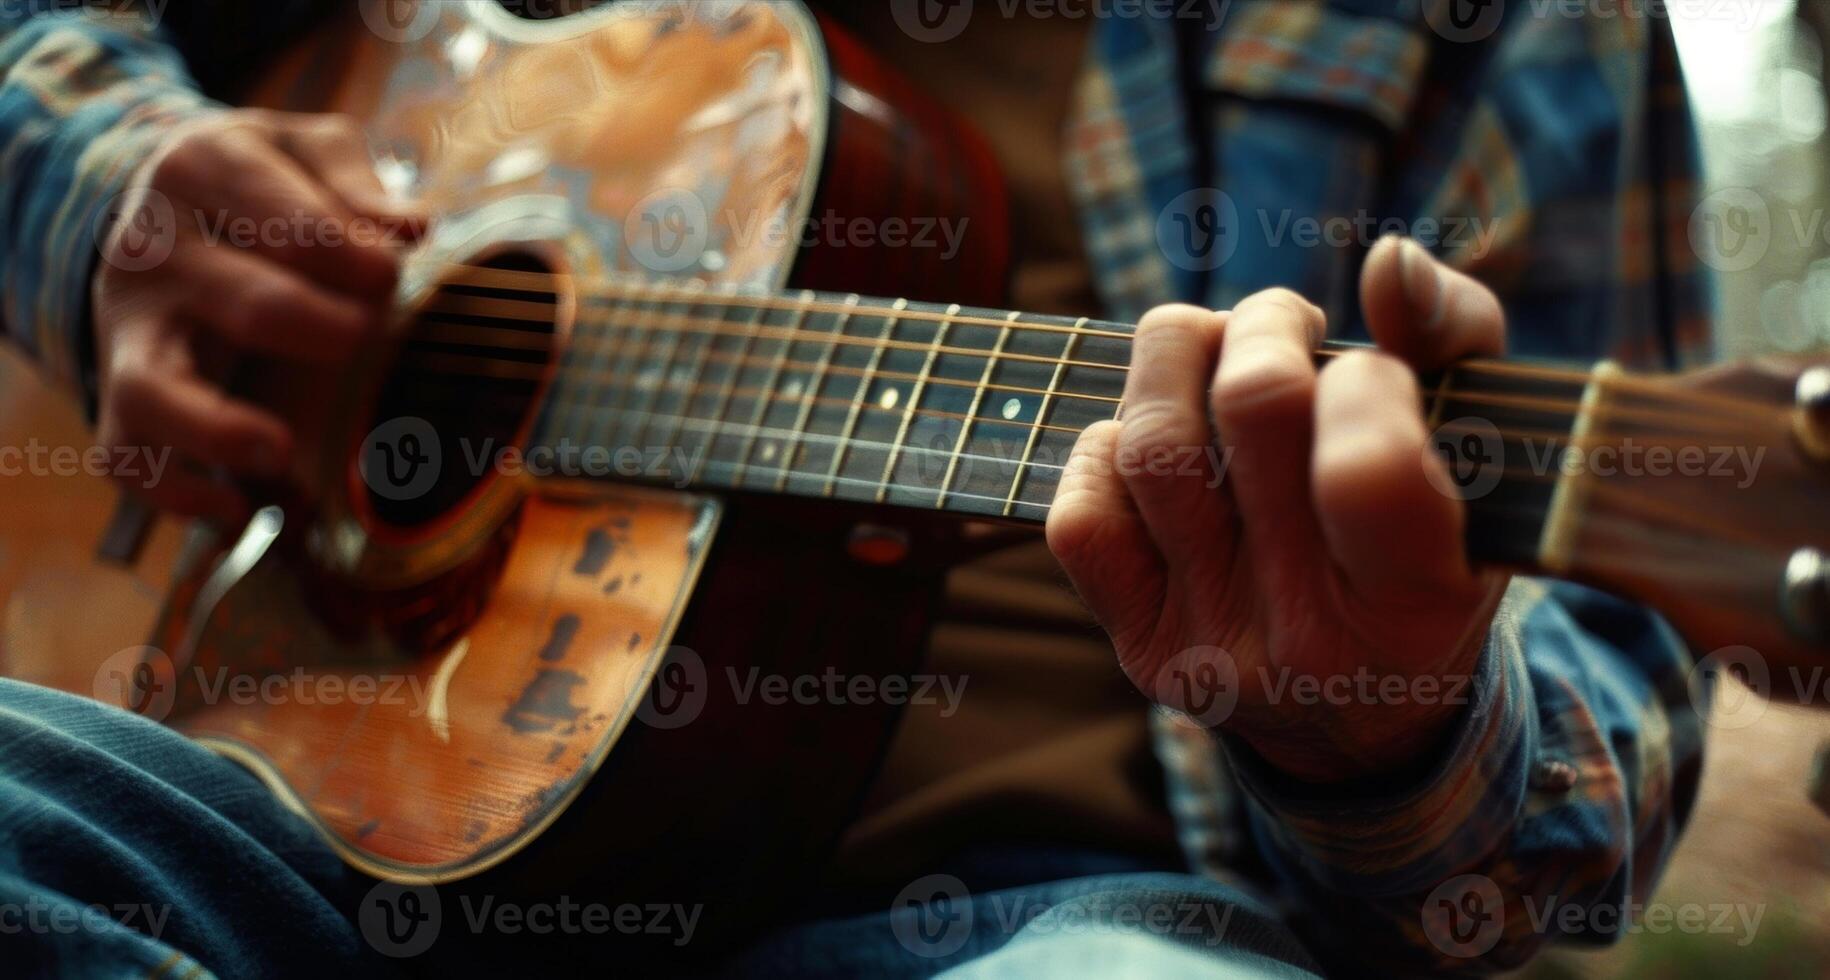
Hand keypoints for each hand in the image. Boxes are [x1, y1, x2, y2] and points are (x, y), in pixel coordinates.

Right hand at [91, 110, 424, 520]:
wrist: (161, 208)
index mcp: (202, 171)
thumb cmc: (264, 185)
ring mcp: (130, 327)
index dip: (348, 252)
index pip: (279, 215)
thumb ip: (357, 180)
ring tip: (280, 450)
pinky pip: (127, 456)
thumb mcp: (306, 149)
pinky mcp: (123, 391)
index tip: (391, 274)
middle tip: (367, 334)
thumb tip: (408, 230)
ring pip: (152, 389)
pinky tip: (239, 511)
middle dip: (314, 325)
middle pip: (242, 302)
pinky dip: (176, 494)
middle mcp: (153, 250)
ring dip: (217, 429)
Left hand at [1047, 237, 1510, 783]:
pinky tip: (1157, 445)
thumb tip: (1384, 263)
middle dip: (1264, 325)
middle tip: (1286, 326)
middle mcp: (1310, 636)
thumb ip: (1453, 337)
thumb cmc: (1432, 544)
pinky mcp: (1140, 644)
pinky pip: (1080, 516)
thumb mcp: (1483, 452)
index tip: (1374, 374)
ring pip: (1150, 445)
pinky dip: (1105, 450)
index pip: (1366, 466)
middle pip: (1251, 408)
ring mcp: (1213, 645)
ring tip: (1212, 353)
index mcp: (1418, 598)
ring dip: (1173, 359)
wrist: (1362, 716)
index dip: (1365, 380)